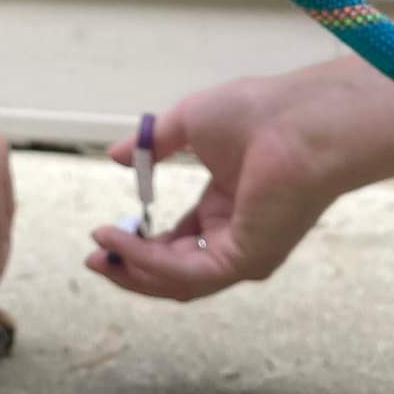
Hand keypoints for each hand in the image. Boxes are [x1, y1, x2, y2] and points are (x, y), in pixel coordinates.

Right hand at [86, 70, 375, 301]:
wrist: (298, 119)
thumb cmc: (258, 112)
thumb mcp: (189, 123)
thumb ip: (152, 145)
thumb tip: (116, 156)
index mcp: (230, 206)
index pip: (180, 241)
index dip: (141, 242)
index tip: (105, 231)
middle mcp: (238, 236)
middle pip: (175, 270)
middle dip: (131, 266)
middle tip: (95, 255)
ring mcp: (244, 253)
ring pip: (179, 281)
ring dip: (135, 272)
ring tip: (99, 255)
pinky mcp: (246, 260)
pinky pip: (188, 273)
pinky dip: (149, 262)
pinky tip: (122, 242)